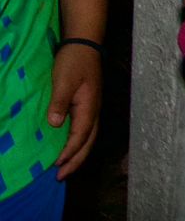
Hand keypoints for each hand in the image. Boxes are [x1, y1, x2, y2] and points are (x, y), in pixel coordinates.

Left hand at [49, 43, 100, 178]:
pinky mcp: (87, 104)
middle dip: (76, 160)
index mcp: (90, 106)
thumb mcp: (64, 80)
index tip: (56, 165)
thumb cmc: (74, 61)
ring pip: (89, 137)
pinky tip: (68, 147)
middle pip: (88, 141)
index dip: (69, 151)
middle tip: (61, 176)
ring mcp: (92, 107)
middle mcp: (94, 110)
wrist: (85, 44)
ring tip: (65, 168)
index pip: (81, 135)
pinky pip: (85, 130)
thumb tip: (56, 125)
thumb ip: (60, 102)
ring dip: (78, 154)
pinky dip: (78, 143)